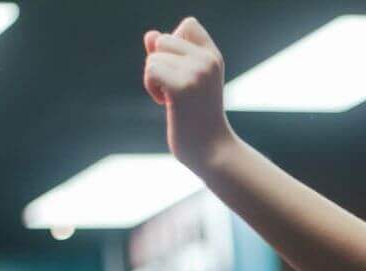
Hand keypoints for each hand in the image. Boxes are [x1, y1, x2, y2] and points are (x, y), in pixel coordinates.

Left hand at [143, 17, 235, 172]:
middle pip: (163, 39)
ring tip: (172, 99)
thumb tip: (150, 35)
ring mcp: (197, 73)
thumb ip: (170, 55)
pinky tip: (164, 102)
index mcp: (214, 57)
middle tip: (175, 89)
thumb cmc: (199, 119)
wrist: (213, 151)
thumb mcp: (188, 81)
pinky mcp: (182, 87)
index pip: (189, 25)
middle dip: (160, 63)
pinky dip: (151, 86)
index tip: (182, 71)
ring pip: (154, 56)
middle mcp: (208, 61)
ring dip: (154, 79)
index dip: (175, 44)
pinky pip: (151, 69)